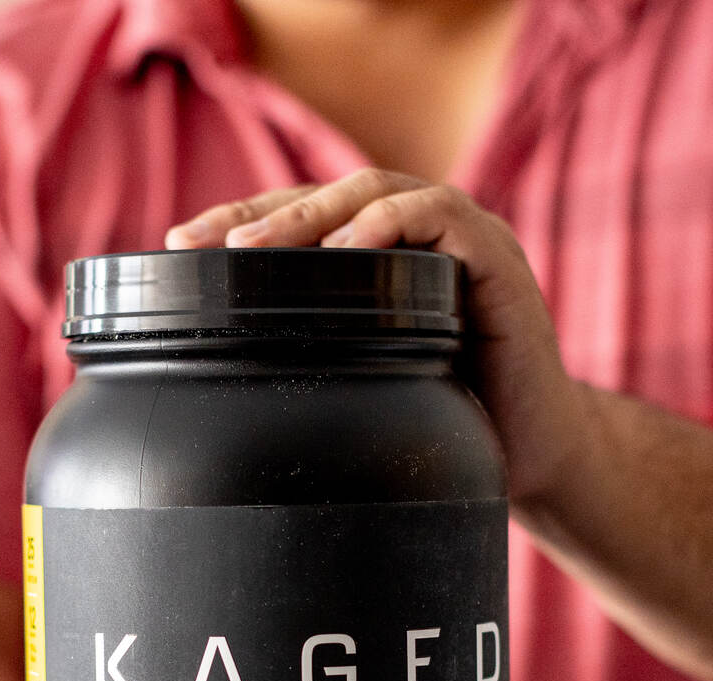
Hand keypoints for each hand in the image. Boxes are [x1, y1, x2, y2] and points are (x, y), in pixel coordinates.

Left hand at [166, 169, 580, 505]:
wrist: (535, 455)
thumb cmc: (450, 422)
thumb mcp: (366, 387)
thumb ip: (316, 364)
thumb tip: (215, 390)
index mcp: (382, 257)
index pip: (302, 220)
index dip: (240, 222)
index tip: (176, 247)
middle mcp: (419, 236)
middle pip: (328, 197)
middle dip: (263, 215)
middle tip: (206, 246)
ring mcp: (461, 239)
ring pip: (376, 193)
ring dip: (314, 214)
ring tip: (259, 247)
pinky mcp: (496, 260)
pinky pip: (440, 217)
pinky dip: (392, 226)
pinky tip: (351, 248)